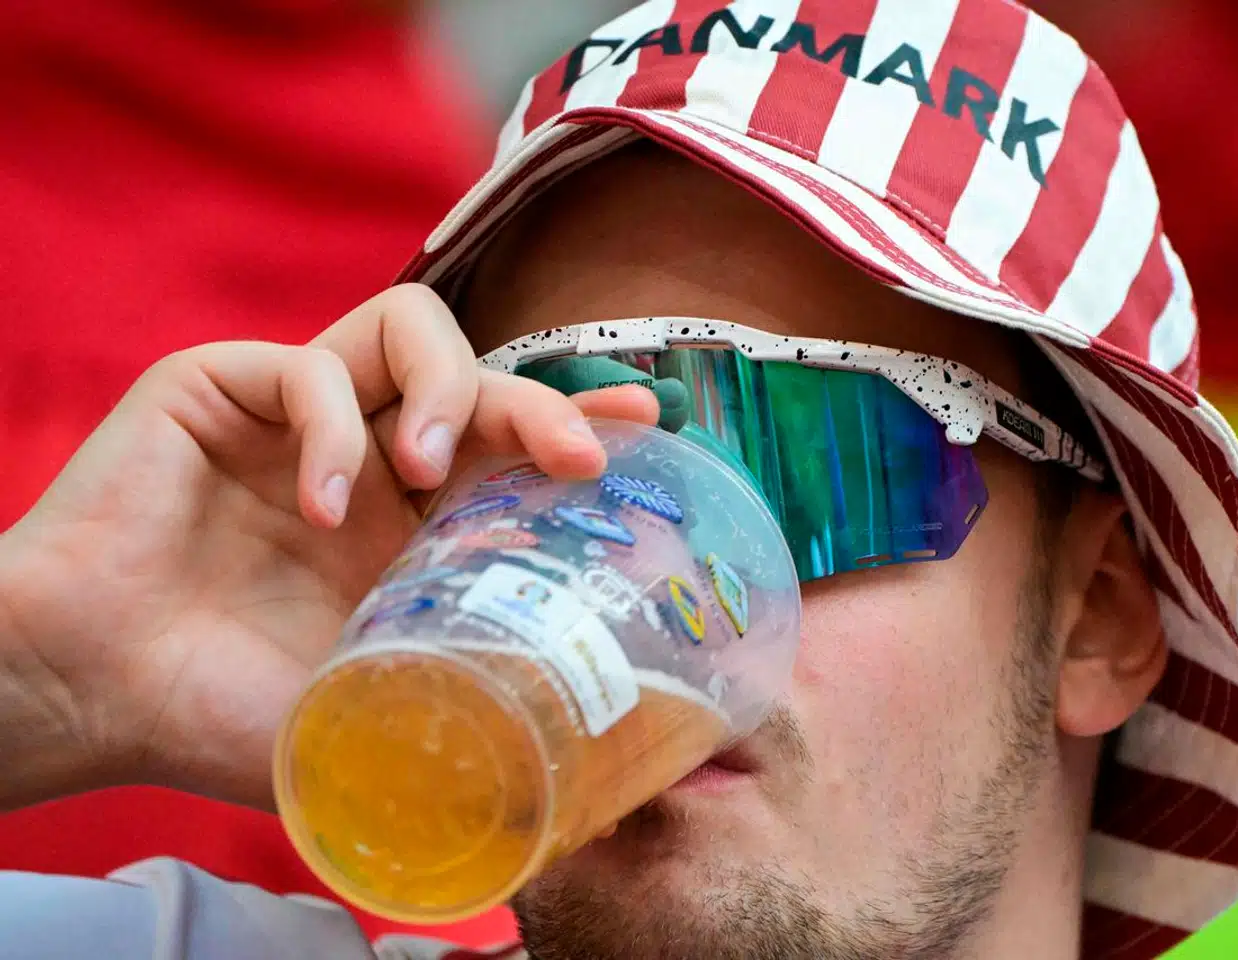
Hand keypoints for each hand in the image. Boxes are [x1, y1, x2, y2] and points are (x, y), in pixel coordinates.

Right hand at [0, 285, 657, 810]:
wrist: (90, 693)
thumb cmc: (218, 713)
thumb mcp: (374, 714)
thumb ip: (461, 712)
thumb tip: (584, 780)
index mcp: (406, 523)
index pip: (512, 451)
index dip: (578, 425)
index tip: (646, 424)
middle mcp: (366, 457)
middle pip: (481, 383)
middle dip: (539, 406)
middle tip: (576, 456)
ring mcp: (298, 417)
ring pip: (406, 329)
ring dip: (445, 388)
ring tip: (427, 471)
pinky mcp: (222, 387)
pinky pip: (307, 368)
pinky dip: (332, 431)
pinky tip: (322, 507)